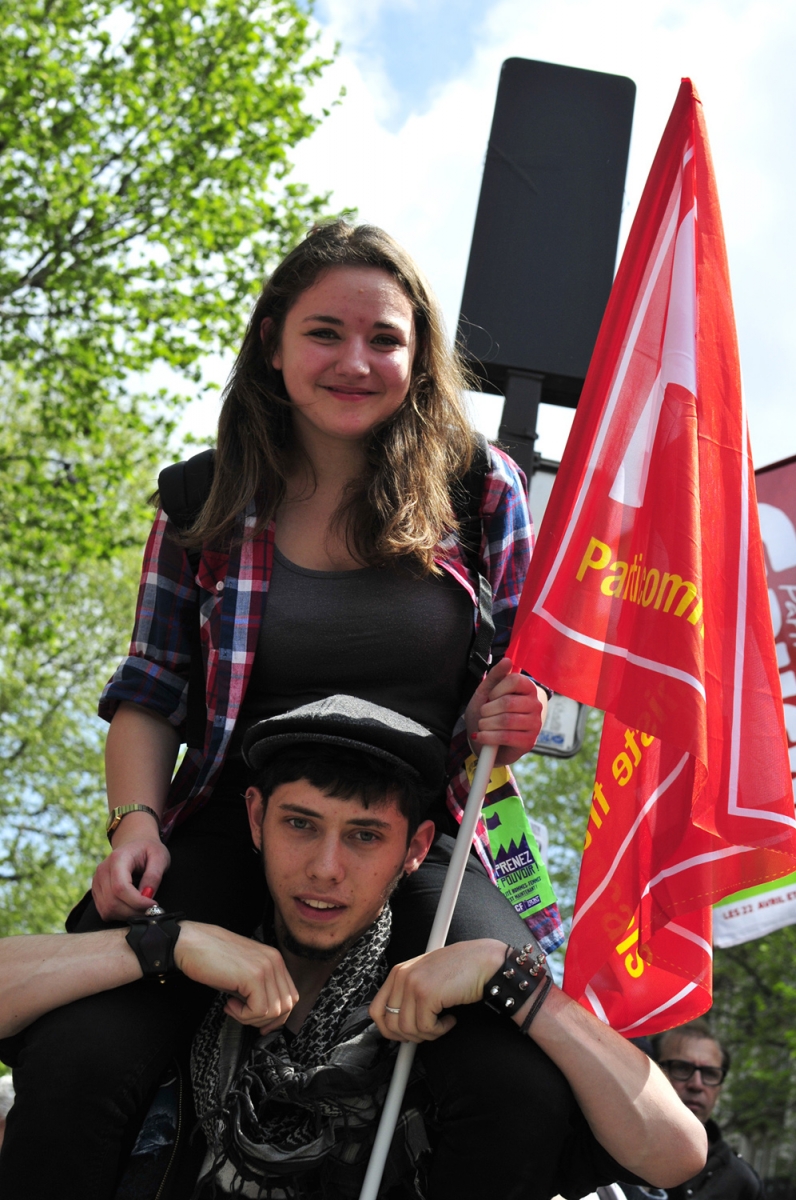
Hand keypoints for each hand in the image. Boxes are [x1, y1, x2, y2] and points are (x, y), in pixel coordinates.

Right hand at [92, 813, 170, 919]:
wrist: (135, 844)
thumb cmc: (149, 850)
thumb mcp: (160, 857)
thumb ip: (154, 875)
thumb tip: (147, 895)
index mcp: (117, 859)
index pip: (121, 888)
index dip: (137, 902)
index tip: (153, 905)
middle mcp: (102, 871)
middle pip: (112, 902)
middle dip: (134, 911)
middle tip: (151, 910)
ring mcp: (97, 882)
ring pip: (107, 909)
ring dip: (127, 915)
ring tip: (143, 908)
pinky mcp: (96, 892)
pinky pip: (104, 911)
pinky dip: (120, 915)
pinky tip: (132, 907)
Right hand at [175, 922, 298, 1033]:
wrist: (191, 943)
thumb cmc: (211, 959)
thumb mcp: (242, 974)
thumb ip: (259, 989)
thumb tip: (267, 1017)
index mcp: (274, 959)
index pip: (290, 995)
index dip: (278, 1016)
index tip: (260, 1024)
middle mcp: (274, 960)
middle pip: (287, 1005)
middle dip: (265, 1020)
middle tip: (243, 1016)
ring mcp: (266, 967)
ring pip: (275, 1011)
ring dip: (251, 1018)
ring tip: (233, 1007)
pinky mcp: (254, 976)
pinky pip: (259, 1010)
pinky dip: (243, 1015)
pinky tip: (229, 1004)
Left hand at [370, 939, 505, 1042]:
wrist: (484, 961)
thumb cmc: (460, 970)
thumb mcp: (426, 977)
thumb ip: (408, 994)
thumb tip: (396, 1026)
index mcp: (398, 972)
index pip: (376, 1010)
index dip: (388, 1030)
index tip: (404, 1035)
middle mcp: (401, 976)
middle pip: (390, 1025)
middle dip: (411, 1036)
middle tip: (430, 1029)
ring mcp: (412, 984)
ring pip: (408, 1030)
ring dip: (428, 1034)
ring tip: (443, 1022)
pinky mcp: (426, 994)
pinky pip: (425, 1028)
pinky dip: (440, 1030)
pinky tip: (451, 1019)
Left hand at [464, 657, 546, 765]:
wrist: (488, 741)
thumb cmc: (488, 713)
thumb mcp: (487, 692)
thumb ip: (495, 676)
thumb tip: (507, 660)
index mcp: (528, 688)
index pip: (515, 681)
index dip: (497, 689)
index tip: (490, 697)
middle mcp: (535, 705)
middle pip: (508, 702)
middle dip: (488, 709)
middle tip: (483, 713)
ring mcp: (535, 724)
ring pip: (507, 720)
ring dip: (486, 723)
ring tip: (482, 725)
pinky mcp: (529, 742)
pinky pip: (507, 737)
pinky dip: (489, 737)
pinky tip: (481, 736)